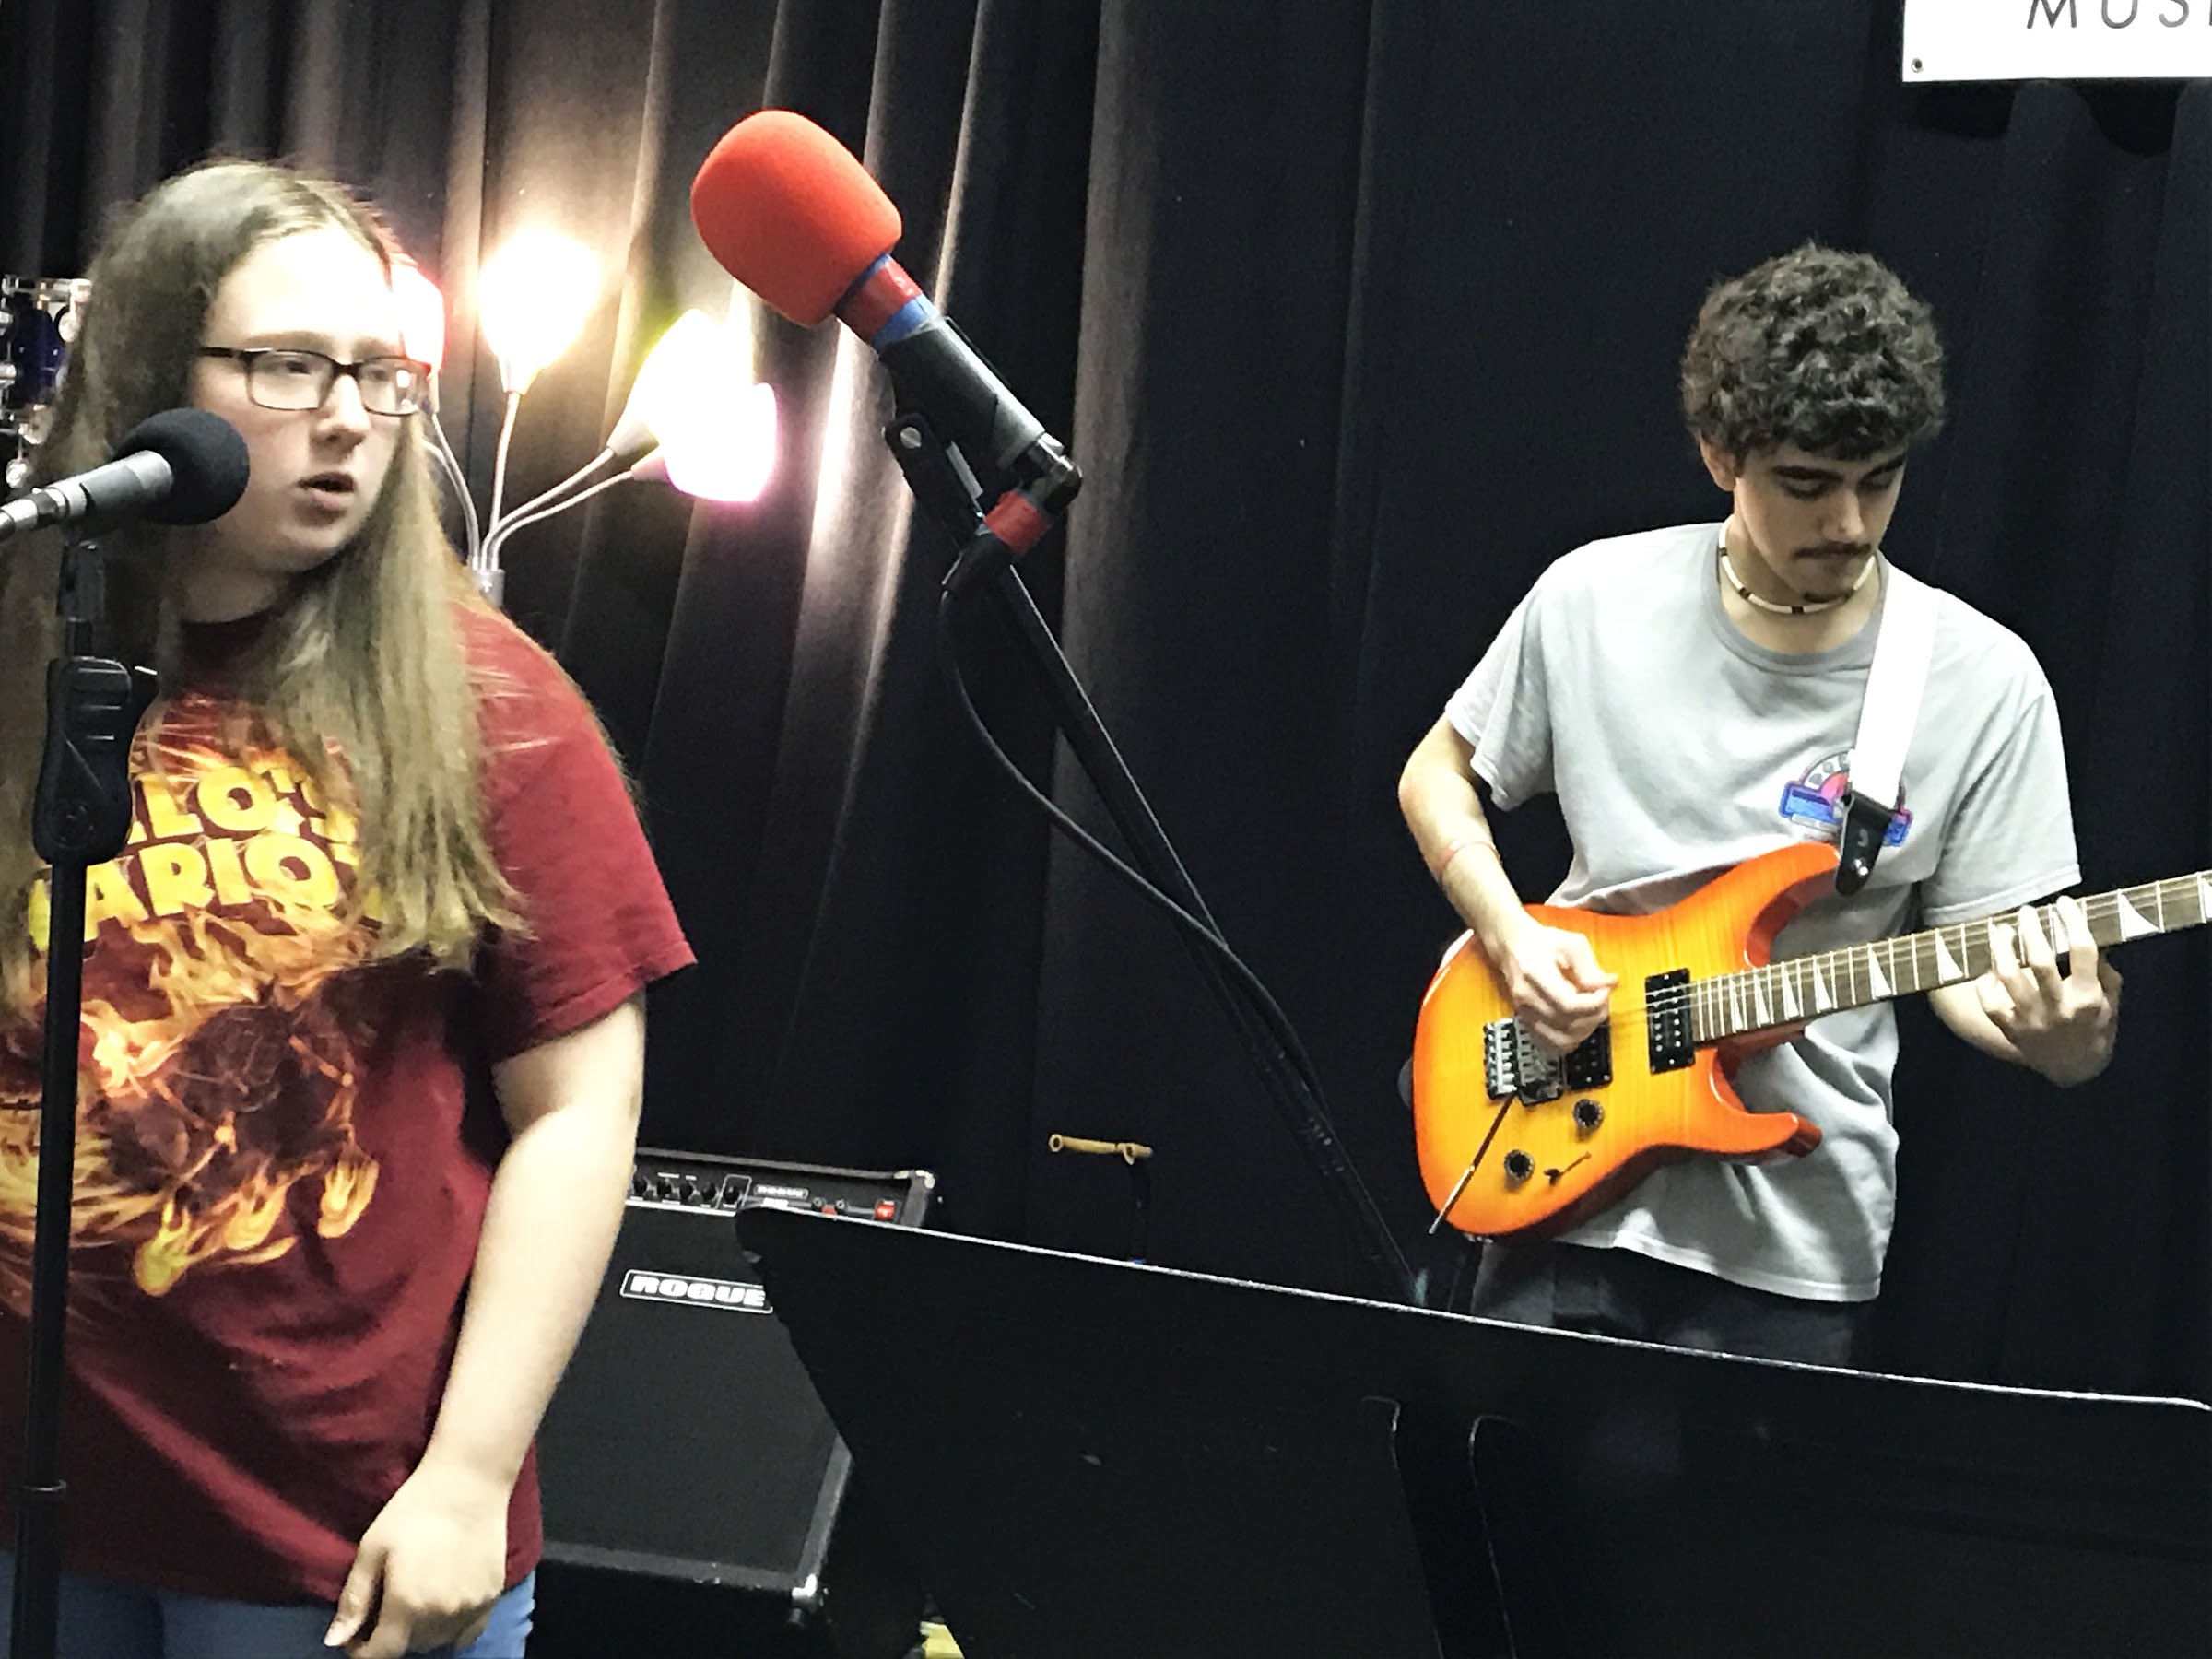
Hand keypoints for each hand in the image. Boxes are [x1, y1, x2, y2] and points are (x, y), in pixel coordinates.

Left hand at [326, 1460, 509, 1657]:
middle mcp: (441, 1615)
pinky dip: (451, 1628)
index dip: (361, 1649)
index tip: (356, 1633)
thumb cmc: (414, 1508)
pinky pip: (467, 1632)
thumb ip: (355, 1599)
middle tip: (384, 1607)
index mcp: (407, 1605)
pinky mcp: (492, 1596)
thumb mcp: (372, 1548)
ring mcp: (471, 1608)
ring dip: (420, 1632)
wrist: (470, 1481)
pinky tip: (443, 1605)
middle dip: (391, 1635)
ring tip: (414, 1602)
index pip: (381, 1653)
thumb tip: (334, 1641)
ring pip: (437, 1641)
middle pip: (409, 1648)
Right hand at [1492, 914, 1617, 1054]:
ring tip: (1592, 1012)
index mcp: (1536, 974)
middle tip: (1602, 998)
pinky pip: (1550, 1045)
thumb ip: (1590, 966)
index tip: (1605, 990)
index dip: (1594, 1003)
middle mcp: (1527, 998)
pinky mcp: (1526, 1022)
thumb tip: (1609, 984)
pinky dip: (1569, 1041)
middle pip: (1568, 1024)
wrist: (1511, 946)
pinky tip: (1578, 1025)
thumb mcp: (1571, 943)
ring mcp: (1524, 1013)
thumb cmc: (1541, 941)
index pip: (1569, 1004)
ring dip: (1584, 1031)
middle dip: (1594, 1015)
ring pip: (1561, 1040)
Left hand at [1980, 897, 2120, 1086]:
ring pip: (2008, 977)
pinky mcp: (2008, 1027)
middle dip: (2031, 930)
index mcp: (2087, 998)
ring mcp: (2029, 1019)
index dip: (2072, 921)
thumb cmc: (2095, 1025)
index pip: (2082, 951)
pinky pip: (1987, 1000)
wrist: (2074, 1066)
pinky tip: (1990, 965)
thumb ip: (2104, 970)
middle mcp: (2057, 1008)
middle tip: (2027, 911)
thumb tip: (2092, 934)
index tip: (2063, 903)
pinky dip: (1985, 980)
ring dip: (2002, 948)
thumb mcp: (2111, 1000)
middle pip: (2039, 961)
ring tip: (2001, 929)